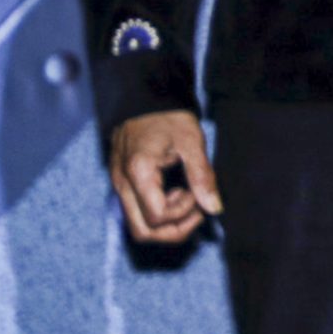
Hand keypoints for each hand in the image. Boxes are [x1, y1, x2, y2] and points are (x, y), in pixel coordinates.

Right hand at [108, 111, 220, 244]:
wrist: (144, 101)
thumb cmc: (168, 118)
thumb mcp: (192, 143)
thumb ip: (202, 177)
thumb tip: (214, 208)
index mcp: (138, 173)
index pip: (157, 217)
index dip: (183, 212)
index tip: (197, 192)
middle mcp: (122, 185)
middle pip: (142, 232)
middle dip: (174, 230)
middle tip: (196, 210)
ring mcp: (118, 187)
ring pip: (138, 227)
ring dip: (167, 224)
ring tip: (187, 200)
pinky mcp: (122, 186)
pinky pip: (137, 214)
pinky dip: (159, 214)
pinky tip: (176, 195)